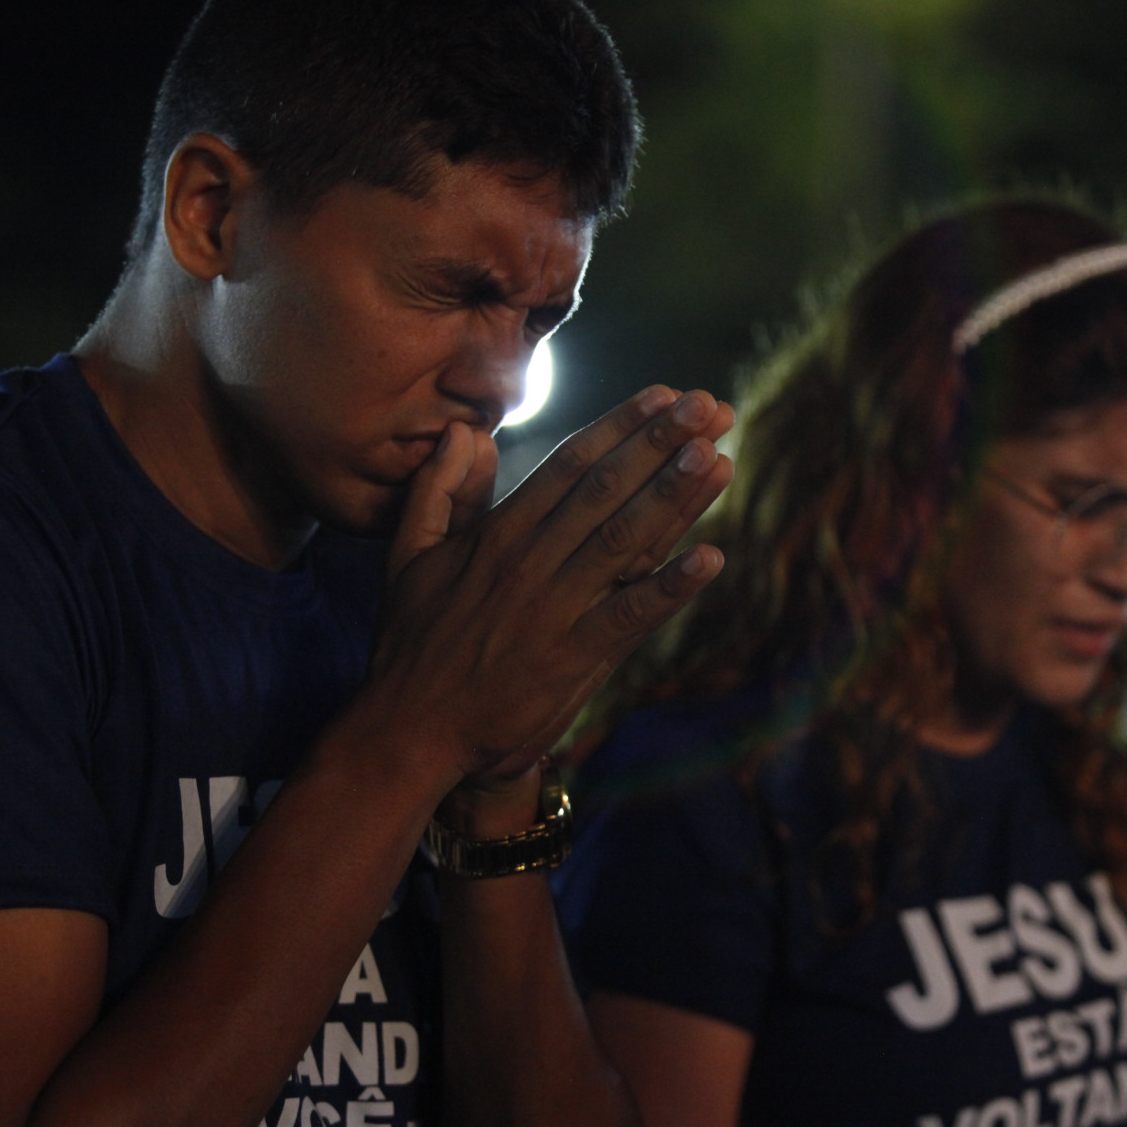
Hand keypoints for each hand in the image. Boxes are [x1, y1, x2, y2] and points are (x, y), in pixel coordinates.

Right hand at [366, 386, 735, 783]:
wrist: (409, 730)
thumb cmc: (411, 644)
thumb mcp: (409, 556)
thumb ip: (438, 491)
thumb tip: (463, 431)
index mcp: (497, 535)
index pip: (568, 466)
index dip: (620, 427)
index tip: (663, 396)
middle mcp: (530, 562)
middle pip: (605, 490)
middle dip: (660, 444)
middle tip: (711, 407)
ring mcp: (553, 609)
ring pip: (623, 540)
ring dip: (674, 497)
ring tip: (718, 457)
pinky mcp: (570, 658)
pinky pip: (630, 615)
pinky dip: (670, 587)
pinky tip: (711, 558)